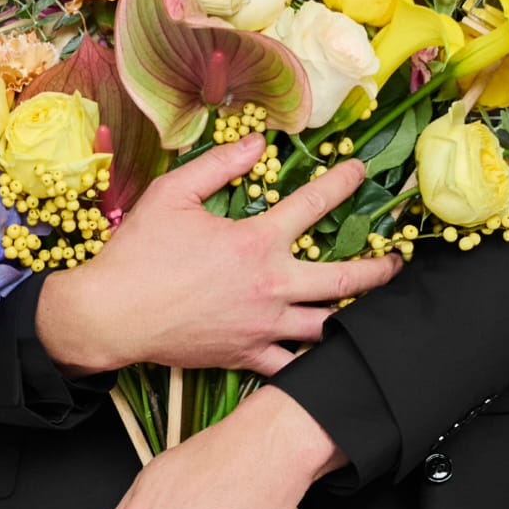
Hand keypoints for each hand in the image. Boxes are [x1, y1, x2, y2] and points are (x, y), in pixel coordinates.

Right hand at [35, 133, 402, 375]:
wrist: (111, 316)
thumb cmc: (138, 253)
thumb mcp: (173, 194)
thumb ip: (219, 165)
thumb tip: (257, 142)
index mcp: (254, 243)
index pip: (314, 205)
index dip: (342, 183)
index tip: (361, 171)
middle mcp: (269, 286)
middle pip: (343, 281)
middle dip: (379, 270)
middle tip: (398, 260)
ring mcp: (262, 327)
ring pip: (327, 328)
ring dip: (356, 317)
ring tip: (375, 311)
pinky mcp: (247, 357)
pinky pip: (293, 367)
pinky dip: (314, 362)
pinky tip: (329, 357)